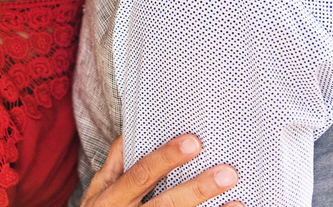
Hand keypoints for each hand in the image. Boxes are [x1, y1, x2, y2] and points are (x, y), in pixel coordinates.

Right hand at [82, 135, 240, 206]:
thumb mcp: (97, 191)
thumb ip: (115, 164)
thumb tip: (131, 133)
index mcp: (112, 199)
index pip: (141, 175)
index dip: (166, 159)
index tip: (193, 143)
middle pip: (166, 204)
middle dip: (197, 189)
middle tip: (227, 174)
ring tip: (236, 202)